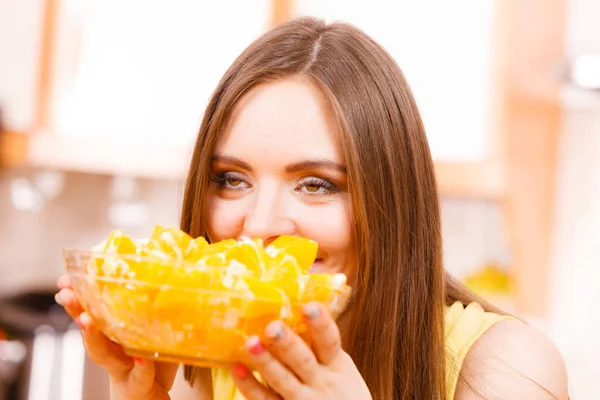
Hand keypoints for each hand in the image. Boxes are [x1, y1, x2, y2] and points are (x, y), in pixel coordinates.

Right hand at [55, 275, 177, 399]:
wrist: (150, 396)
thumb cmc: (149, 359)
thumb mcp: (146, 329)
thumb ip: (146, 306)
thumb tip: (156, 265)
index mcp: (110, 333)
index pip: (89, 311)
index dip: (76, 295)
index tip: (65, 279)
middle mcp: (109, 350)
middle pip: (89, 329)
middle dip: (76, 310)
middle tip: (66, 294)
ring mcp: (120, 368)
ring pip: (103, 354)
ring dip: (95, 337)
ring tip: (88, 319)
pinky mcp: (136, 385)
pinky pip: (139, 375)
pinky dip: (140, 367)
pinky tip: (141, 357)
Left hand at [231, 302, 371, 399]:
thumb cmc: (343, 395)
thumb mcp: (342, 371)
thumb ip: (322, 347)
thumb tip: (299, 308)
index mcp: (338, 365)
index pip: (330, 342)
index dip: (321, 324)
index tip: (309, 306)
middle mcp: (321, 382)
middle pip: (303, 361)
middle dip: (287, 344)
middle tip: (272, 327)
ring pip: (282, 380)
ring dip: (265, 362)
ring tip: (250, 343)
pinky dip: (250, 386)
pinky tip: (237, 368)